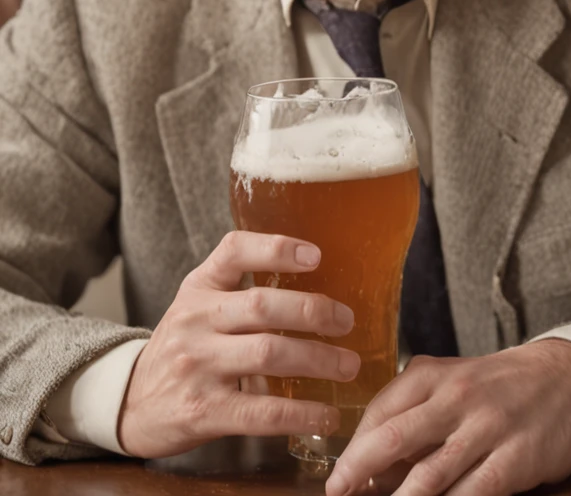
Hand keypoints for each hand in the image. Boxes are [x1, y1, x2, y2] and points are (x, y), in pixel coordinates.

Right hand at [118, 231, 359, 457]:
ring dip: (318, 360)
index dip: (277, 249)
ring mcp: (197, 366)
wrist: (127, 401)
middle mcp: (195, 320)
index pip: (234, 251)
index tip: (317, 256)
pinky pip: (261, 411)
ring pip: (268, 354)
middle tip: (346, 320)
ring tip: (348, 365)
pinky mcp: (203, 412)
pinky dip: (301, 413)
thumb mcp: (200, 303)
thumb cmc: (183, 345)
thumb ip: (242, 289)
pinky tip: (325, 414)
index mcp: (199, 286)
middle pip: (262, 306)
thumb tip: (321, 282)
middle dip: (313, 312)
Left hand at [326, 339, 570, 495]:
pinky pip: (472, 494)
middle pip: (394, 438)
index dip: (353, 450)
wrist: (566, 379)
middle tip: (339, 494)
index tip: (337, 480)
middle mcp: (455, 397)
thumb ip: (414, 415)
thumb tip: (372, 467)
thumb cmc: (497, 387)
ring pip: (429, 475)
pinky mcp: (513, 459)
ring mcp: (485, 428)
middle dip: (359, 472)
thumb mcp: (451, 384)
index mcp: (432, 376)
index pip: (380, 411)